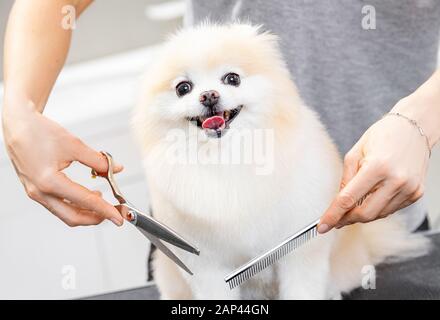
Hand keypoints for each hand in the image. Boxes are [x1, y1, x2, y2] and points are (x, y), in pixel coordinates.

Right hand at [2, 103, 123, 226]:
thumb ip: (98, 161)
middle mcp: (40, 192)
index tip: (119, 217)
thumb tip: (117, 169)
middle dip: (96, 217)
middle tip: (114, 213)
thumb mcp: (75, 145)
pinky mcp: (35, 190)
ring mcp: (35, 193)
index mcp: (49, 181)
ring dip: (86, 212)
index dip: (106, 210)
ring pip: (65, 214)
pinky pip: (58, 206)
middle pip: (73, 217)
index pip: (85, 201)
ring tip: (104, 202)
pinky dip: (75, 205)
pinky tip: (89, 196)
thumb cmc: (41, 132)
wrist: (18, 125)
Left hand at [318, 98, 430, 233]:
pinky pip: (391, 209)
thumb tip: (338, 204)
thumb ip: (345, 180)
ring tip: (352, 207)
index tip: (322, 226)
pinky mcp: (416, 193)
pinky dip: (377, 208)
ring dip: (362, 214)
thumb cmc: (383, 136)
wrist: (414, 128)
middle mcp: (396, 180)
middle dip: (347, 219)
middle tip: (335, 219)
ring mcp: (409, 188)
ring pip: (379, 214)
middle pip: (365, 213)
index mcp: (377, 167)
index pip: (349, 199)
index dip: (333, 215)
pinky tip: (371, 199)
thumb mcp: (355, 153)